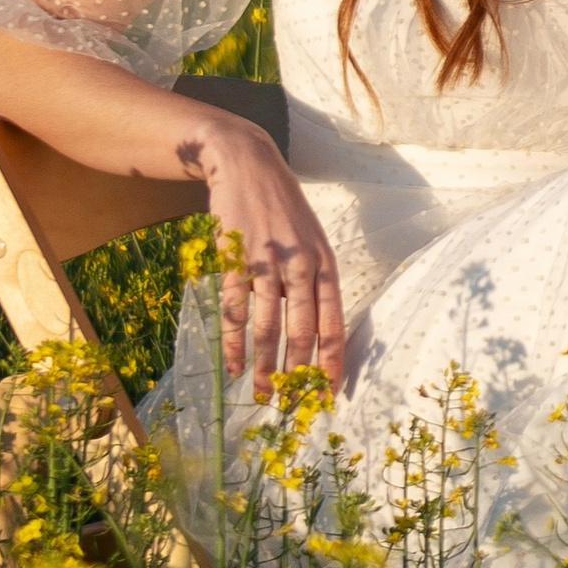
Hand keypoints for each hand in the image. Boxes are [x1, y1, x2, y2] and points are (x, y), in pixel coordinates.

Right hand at [201, 123, 345, 394]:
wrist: (246, 162)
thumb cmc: (281, 206)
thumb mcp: (311, 238)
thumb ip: (314, 280)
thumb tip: (314, 330)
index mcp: (325, 264)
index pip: (334, 324)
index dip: (331, 362)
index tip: (327, 393)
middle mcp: (301, 265)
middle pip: (302, 332)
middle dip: (297, 374)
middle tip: (291, 404)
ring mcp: (267, 262)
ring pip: (268, 326)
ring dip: (265, 365)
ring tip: (262, 393)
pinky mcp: (235, 258)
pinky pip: (234, 309)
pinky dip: (233, 341)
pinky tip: (233, 363)